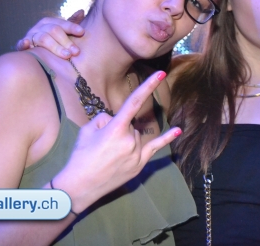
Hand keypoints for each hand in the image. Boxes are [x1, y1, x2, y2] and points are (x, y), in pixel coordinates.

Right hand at [16, 10, 84, 57]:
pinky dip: (23, 44)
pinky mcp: (22, 46)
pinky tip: (27, 45)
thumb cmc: (52, 41)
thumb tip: (81, 11)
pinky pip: (21, 44)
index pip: (61, 23)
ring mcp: (30, 36)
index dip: (72, 27)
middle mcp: (39, 27)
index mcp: (49, 22)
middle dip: (66, 41)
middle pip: (53, 30)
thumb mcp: (62, 32)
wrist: (34, 51)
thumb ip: (71, 23)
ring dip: (55, 47)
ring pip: (43, 39)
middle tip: (76, 52)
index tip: (82, 32)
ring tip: (67, 55)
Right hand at [55, 71, 181, 212]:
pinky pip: (155, 148)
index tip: (160, 73)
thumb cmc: (81, 156)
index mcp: (116, 128)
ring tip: (108, 155)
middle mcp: (130, 140)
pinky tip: (178, 130)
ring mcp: (137, 153)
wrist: (80, 186)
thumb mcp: (87, 130)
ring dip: (127, 139)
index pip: (134, 102)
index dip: (148, 85)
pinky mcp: (140, 165)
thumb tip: (115, 120)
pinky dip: (166, 139)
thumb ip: (104, 118)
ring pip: (137, 136)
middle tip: (102, 145)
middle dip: (119, 129)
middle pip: (131, 124)